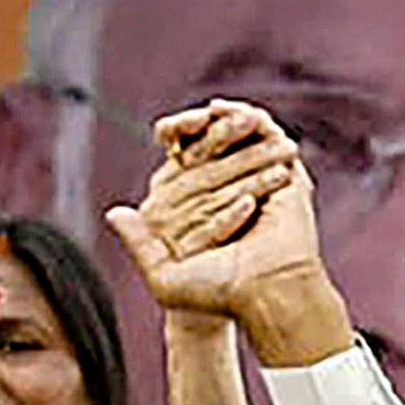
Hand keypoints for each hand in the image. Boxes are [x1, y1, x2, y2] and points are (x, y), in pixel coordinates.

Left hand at [104, 102, 317, 324]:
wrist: (266, 293)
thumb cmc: (220, 293)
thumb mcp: (164, 276)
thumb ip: (139, 244)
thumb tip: (114, 214)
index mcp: (214, 217)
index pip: (191, 170)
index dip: (178, 145)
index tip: (164, 137)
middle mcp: (242, 199)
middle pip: (216, 151)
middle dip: (199, 131)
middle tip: (182, 125)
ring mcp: (268, 188)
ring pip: (242, 140)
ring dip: (221, 122)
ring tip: (204, 114)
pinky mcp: (289, 179)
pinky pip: (268, 138)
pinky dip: (246, 118)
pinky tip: (220, 110)